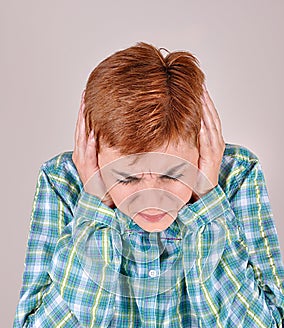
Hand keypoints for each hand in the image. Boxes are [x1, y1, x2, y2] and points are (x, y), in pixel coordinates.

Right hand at [72, 90, 114, 207]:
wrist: (102, 200)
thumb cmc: (107, 181)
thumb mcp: (109, 159)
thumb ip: (111, 146)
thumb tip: (124, 131)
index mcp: (85, 150)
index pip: (84, 127)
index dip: (85, 112)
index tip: (88, 95)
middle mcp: (81, 155)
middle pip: (81, 129)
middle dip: (83, 112)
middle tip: (85, 94)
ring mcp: (83, 163)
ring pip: (82, 139)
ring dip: (84, 124)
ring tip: (86, 108)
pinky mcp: (88, 172)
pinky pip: (88, 156)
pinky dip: (90, 146)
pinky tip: (93, 135)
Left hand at [191, 84, 224, 200]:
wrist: (203, 194)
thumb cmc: (194, 176)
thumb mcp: (187, 154)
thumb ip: (182, 141)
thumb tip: (166, 128)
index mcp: (209, 139)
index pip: (206, 115)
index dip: (202, 100)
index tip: (195, 85)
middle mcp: (214, 141)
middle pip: (210, 115)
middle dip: (205, 98)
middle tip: (198, 82)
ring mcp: (214, 149)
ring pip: (211, 124)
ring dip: (206, 108)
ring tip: (201, 93)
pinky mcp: (211, 158)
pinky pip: (207, 140)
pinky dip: (204, 128)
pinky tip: (200, 118)